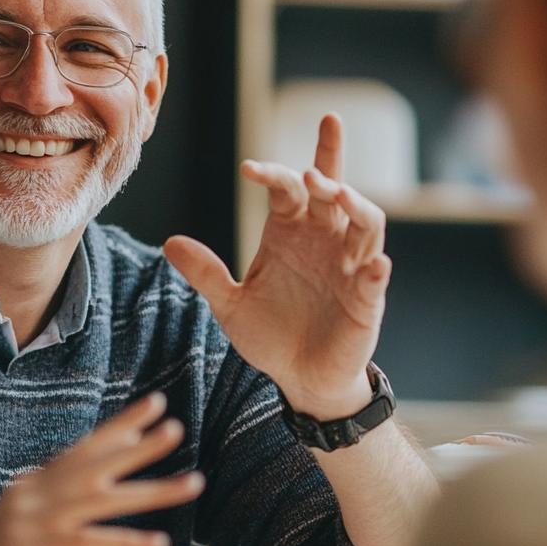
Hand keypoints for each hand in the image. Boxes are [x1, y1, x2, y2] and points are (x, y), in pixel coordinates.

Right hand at [0, 393, 202, 545]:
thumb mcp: (44, 536)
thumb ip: (77, 517)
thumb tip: (113, 503)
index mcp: (36, 483)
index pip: (84, 449)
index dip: (119, 428)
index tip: (154, 407)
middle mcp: (35, 491)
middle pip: (95, 462)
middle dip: (139, 444)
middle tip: (175, 425)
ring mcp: (32, 517)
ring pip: (102, 498)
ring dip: (152, 490)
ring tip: (192, 481)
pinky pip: (88, 542)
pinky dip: (125, 542)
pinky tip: (159, 542)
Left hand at [164, 114, 389, 418]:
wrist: (297, 377)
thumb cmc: (269, 334)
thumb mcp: (230, 304)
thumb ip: (205, 274)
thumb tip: (170, 243)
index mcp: (290, 232)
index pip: (287, 189)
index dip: (272, 173)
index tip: (248, 168)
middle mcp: (324, 239)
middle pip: (333, 189)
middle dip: (328, 168)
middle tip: (309, 171)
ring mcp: (350, 266)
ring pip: (365, 223)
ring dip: (355, 205)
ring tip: (338, 194)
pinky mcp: (366, 299)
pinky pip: (375, 278)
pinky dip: (375, 269)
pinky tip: (374, 264)